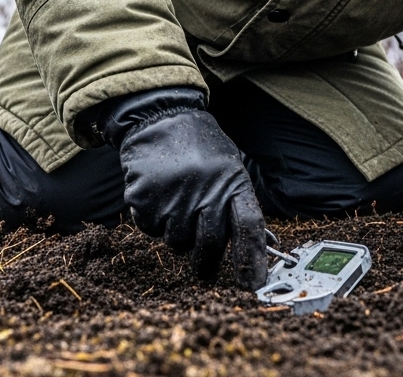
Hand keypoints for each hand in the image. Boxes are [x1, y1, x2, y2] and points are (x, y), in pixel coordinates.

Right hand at [91, 88, 267, 290]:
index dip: (252, 258)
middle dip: (207, 264)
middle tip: (204, 270)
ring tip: (176, 204)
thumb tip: (258, 247)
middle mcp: (204, 190)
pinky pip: (150, 229)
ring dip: (177, 235)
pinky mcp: (144, 199)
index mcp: (232, 181)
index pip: (249, 226)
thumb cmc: (198, 147)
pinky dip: (153, 221)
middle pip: (209, 244)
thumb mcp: (229, 167)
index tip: (251, 284)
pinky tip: (158, 196)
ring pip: (177, 242)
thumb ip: (237, 204)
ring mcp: (173, 195)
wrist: (158, 118)